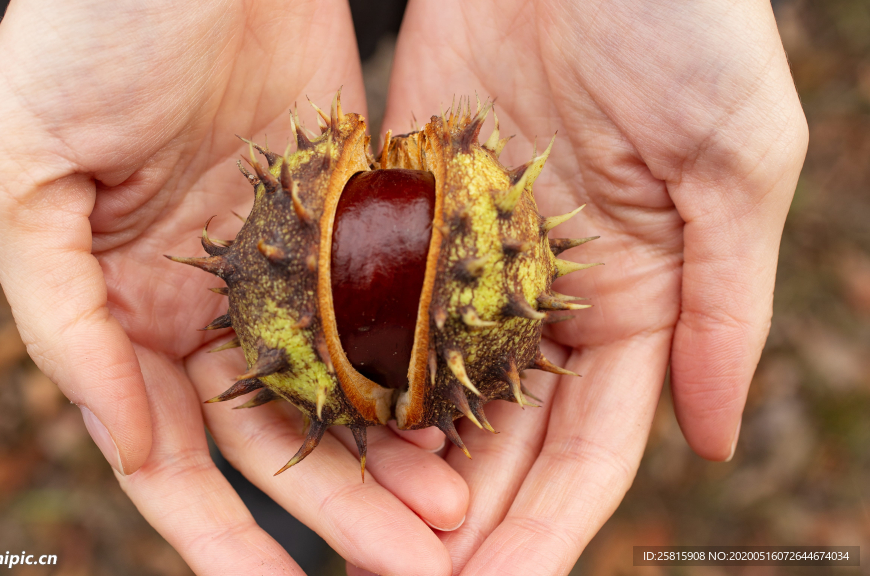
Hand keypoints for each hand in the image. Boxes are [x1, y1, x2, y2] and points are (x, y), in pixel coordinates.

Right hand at [0, 1, 466, 573]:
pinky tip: (464, 415)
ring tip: (453, 518)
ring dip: (389, 458)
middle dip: (336, 512)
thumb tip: (120, 439)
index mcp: (118, 308)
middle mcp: (204, 303)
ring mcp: (280, 263)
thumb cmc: (83, 32)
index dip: (216, 533)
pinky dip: (418, 367)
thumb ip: (58, 310)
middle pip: (273, 438)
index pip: (167, 453)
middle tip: (414, 571)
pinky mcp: (346, 213)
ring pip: (340, 387)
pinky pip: (385, 309)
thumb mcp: (20, 169)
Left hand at [365, 0, 807, 573]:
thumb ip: (726, 303)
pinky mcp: (407, 206)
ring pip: (433, 388)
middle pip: (503, 438)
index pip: (591, 445)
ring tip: (360, 540)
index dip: (550, 526)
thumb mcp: (737, 160)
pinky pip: (378, 304)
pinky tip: (323, 431)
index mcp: (640, 299)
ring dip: (399, 468)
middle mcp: (549, 294)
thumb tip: (717, 440)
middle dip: (462, 520)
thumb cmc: (684, 20)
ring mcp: (471, 256)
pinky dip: (355, 369)